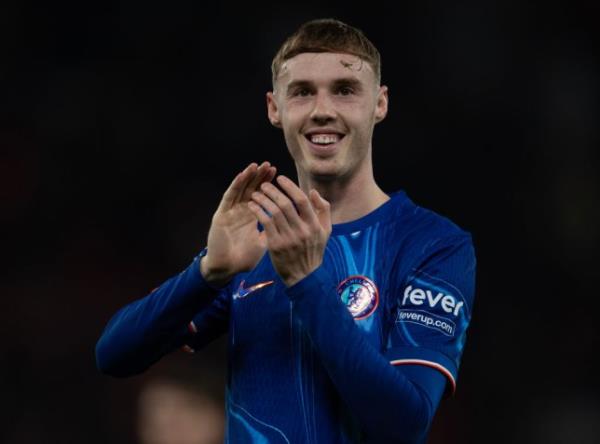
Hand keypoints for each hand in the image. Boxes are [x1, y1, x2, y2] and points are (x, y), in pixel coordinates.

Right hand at [201, 162, 276, 286]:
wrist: (226, 269)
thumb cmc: (244, 259)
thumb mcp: (265, 243)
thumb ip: (275, 231)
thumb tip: (291, 223)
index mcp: (251, 217)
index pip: (262, 197)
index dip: (269, 186)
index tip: (280, 175)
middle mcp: (240, 211)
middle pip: (251, 190)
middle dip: (260, 178)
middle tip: (270, 166)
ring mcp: (230, 212)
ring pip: (240, 190)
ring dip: (248, 177)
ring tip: (257, 165)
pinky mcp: (221, 215)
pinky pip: (229, 197)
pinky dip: (236, 185)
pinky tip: (243, 175)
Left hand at [247, 175, 331, 286]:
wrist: (304, 276)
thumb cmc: (314, 250)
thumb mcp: (325, 230)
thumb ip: (323, 209)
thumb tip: (313, 191)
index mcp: (314, 225)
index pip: (302, 200)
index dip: (290, 186)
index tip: (280, 178)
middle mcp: (302, 231)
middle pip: (285, 204)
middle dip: (273, 191)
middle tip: (264, 184)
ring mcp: (288, 239)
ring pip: (273, 212)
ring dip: (263, 200)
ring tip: (256, 193)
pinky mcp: (276, 246)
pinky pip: (265, 224)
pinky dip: (258, 212)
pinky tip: (252, 206)